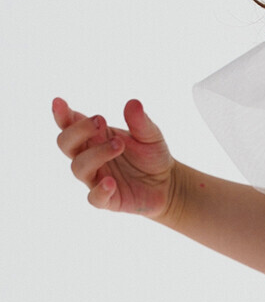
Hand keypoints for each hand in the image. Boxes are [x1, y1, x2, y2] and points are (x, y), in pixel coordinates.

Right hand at [52, 97, 176, 219]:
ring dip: (96, 154)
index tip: (59, 102)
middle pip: (66, 144)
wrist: (168, 182)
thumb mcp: (150, 134)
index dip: (61, 115)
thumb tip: (133, 103)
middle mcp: (90, 157)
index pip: (70, 125)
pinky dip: (100, 190)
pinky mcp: (108, 199)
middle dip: (78, 131)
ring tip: (119, 144)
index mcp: (95, 137)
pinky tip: (111, 181)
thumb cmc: (151, 155)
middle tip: (101, 121)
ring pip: (78, 167)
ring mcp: (96, 178)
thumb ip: (140, 121)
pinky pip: (94, 198)